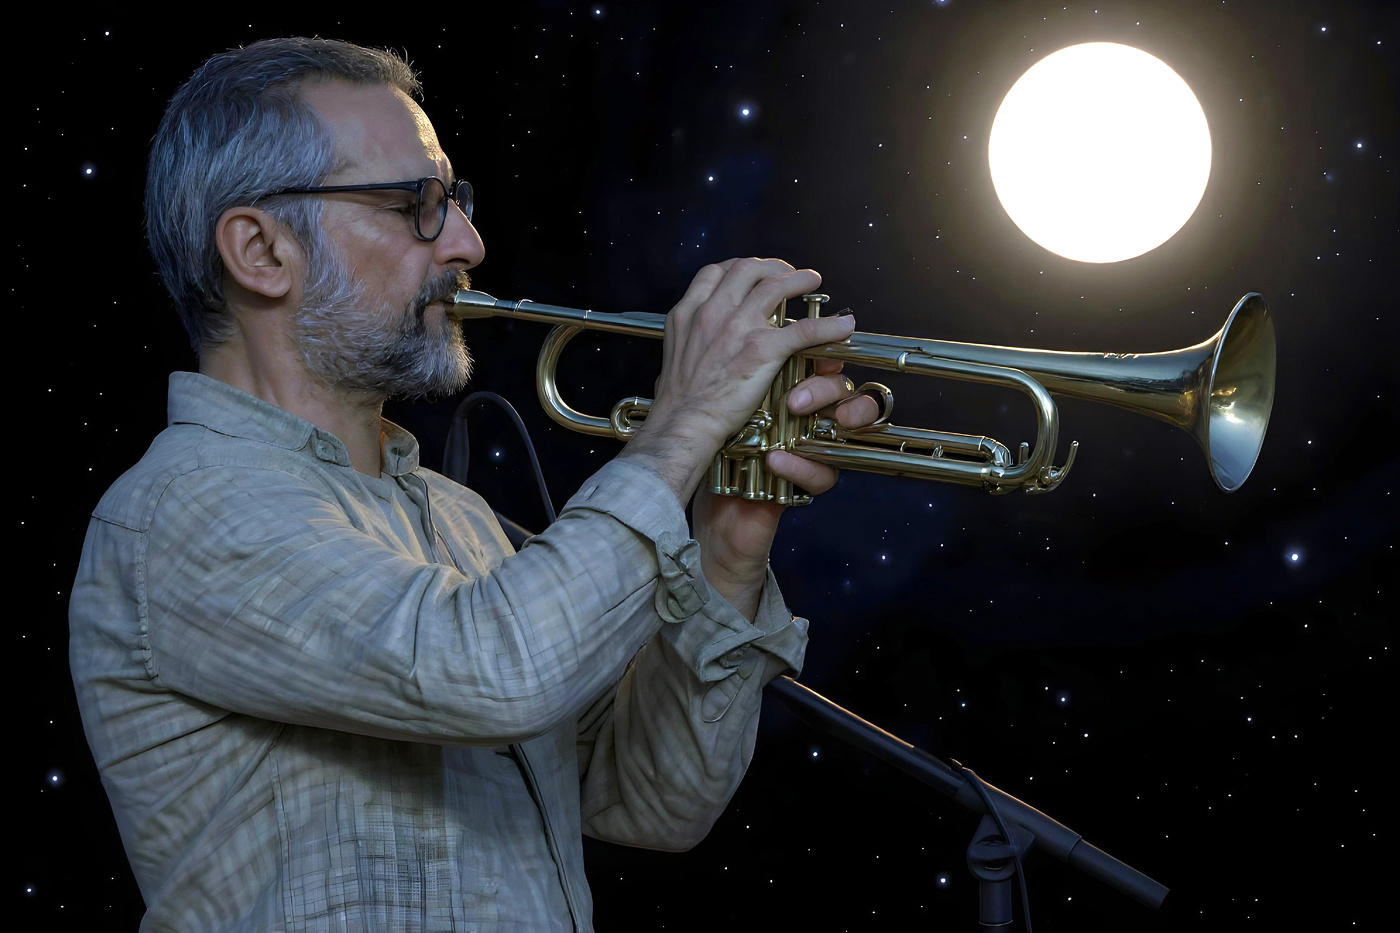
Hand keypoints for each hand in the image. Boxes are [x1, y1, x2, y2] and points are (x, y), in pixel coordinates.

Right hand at [619, 258, 856, 503]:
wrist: (683, 423)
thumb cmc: (677, 402)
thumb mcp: (670, 357)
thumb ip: (687, 341)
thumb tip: (693, 346)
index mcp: (688, 313)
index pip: (715, 272)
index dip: (739, 267)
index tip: (753, 273)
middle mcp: (713, 312)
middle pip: (747, 269)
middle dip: (771, 266)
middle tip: (786, 273)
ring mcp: (738, 328)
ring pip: (776, 286)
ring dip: (799, 279)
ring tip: (812, 281)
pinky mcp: (763, 350)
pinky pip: (804, 329)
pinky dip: (828, 325)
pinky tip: (842, 326)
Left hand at [693, 357, 881, 619]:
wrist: (710, 507)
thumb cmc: (716, 449)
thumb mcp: (724, 405)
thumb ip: (740, 374)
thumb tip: (745, 338)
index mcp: (791, 391)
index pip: (823, 365)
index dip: (825, 356)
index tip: (810, 352)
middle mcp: (808, 418)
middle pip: (843, 391)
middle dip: (826, 388)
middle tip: (795, 399)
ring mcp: (813, 450)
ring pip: (847, 429)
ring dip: (831, 418)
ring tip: (796, 418)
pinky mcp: (809, 483)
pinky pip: (826, 474)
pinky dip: (802, 467)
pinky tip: (775, 460)